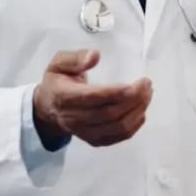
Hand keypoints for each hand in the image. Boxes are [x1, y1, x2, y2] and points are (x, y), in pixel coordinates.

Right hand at [32, 49, 152, 148]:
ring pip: (116, 127)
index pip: (92, 98)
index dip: (114, 93)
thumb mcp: (58, 63)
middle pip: (108, 113)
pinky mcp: (94, 140)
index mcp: (64, 97)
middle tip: (146, 84)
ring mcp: (84, 132)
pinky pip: (118, 137)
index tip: (135, 85)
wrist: (48, 108)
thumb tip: (95, 56)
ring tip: (147, 95)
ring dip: (137, 112)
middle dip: (133, 100)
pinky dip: (133, 126)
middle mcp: (74, 118)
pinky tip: (141, 112)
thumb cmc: (57, 82)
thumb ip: (75, 58)